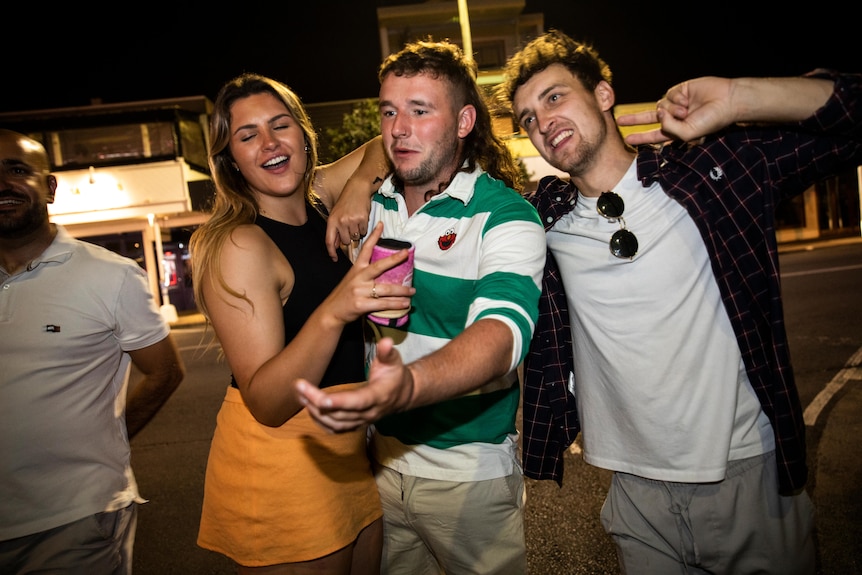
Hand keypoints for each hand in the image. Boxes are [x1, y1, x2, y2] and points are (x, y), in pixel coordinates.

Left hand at [296, 338, 412, 431]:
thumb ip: (387, 352)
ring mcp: (361, 422)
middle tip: (298, 385)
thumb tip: (386, 341)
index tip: (319, 398)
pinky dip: (319, 421)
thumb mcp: (394, 361)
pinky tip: (307, 407)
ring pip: (334, 423)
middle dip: (316, 402)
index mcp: (378, 396)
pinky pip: (335, 429)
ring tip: (299, 394)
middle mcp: (369, 413)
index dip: (338, 402)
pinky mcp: (355, 425)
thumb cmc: (395, 375)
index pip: (357, 402)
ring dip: (314, 412)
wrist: (402, 395)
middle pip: (339, 414)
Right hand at [321, 222, 413, 324]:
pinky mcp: (362, 304)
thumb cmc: (345, 296)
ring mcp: (360, 291)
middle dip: (394, 259)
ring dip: (402, 290)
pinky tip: (405, 304)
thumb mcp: (352, 280)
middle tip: (406, 253)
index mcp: (356, 269)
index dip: (373, 236)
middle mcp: (358, 278)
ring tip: (413, 291)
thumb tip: (386, 272)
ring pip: (386, 289)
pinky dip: (396, 304)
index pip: (365, 249)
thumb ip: (366, 275)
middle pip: (379, 266)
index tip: (381, 224)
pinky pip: (383, 303)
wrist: (331, 312)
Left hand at [325, 175, 376, 259]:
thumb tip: (335, 246)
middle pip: (345, 241)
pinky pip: (364, 231)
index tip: (334, 259)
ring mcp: (352, 221)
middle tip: (350, 227)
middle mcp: (341, 222)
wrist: (357, 188)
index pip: (329, 241)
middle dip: (348, 237)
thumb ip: (335, 230)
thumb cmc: (346, 202)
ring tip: (356, 221)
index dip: (331, 252)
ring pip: (355, 237)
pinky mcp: (363, 219)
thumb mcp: (336, 214)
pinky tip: (361, 219)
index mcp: (332, 221)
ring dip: (357, 232)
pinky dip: (363, 228)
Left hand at [619, 76, 733, 144]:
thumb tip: (658, 114)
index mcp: (678, 131)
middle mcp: (675, 117)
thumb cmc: (711, 120)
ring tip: (686, 111)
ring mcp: (676, 103)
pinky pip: (667, 96)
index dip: (642, 138)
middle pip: (649, 119)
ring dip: (671, 110)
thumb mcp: (688, 133)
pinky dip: (675, 100)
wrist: (727, 100)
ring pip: (660, 107)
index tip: (628, 139)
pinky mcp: (679, 90)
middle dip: (635, 119)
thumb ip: (669, 129)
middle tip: (620, 119)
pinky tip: (687, 100)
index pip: (655, 136)